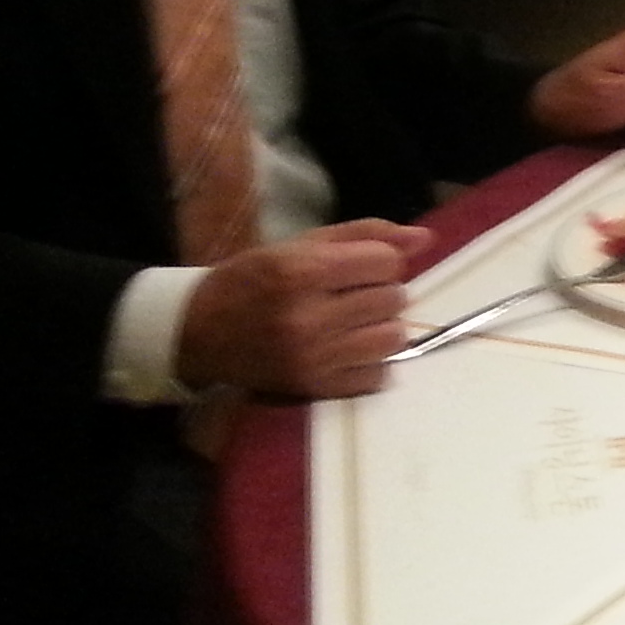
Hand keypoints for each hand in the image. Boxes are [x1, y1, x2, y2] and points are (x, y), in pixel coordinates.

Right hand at [175, 221, 425, 399]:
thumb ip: (366, 235)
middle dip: (381, 292)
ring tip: (353, 322)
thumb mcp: (300, 245)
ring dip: (382, 326)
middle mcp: (309, 317)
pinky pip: (378, 375)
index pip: (387, 263)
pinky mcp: (314, 388)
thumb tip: (426, 239)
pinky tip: (346, 349)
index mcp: (303, 272)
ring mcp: (313, 357)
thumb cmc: (252, 280)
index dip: (380, 261)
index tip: (358, 268)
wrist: (198, 333)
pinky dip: (371, 361)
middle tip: (351, 295)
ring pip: (394, 338)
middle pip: (394, 299)